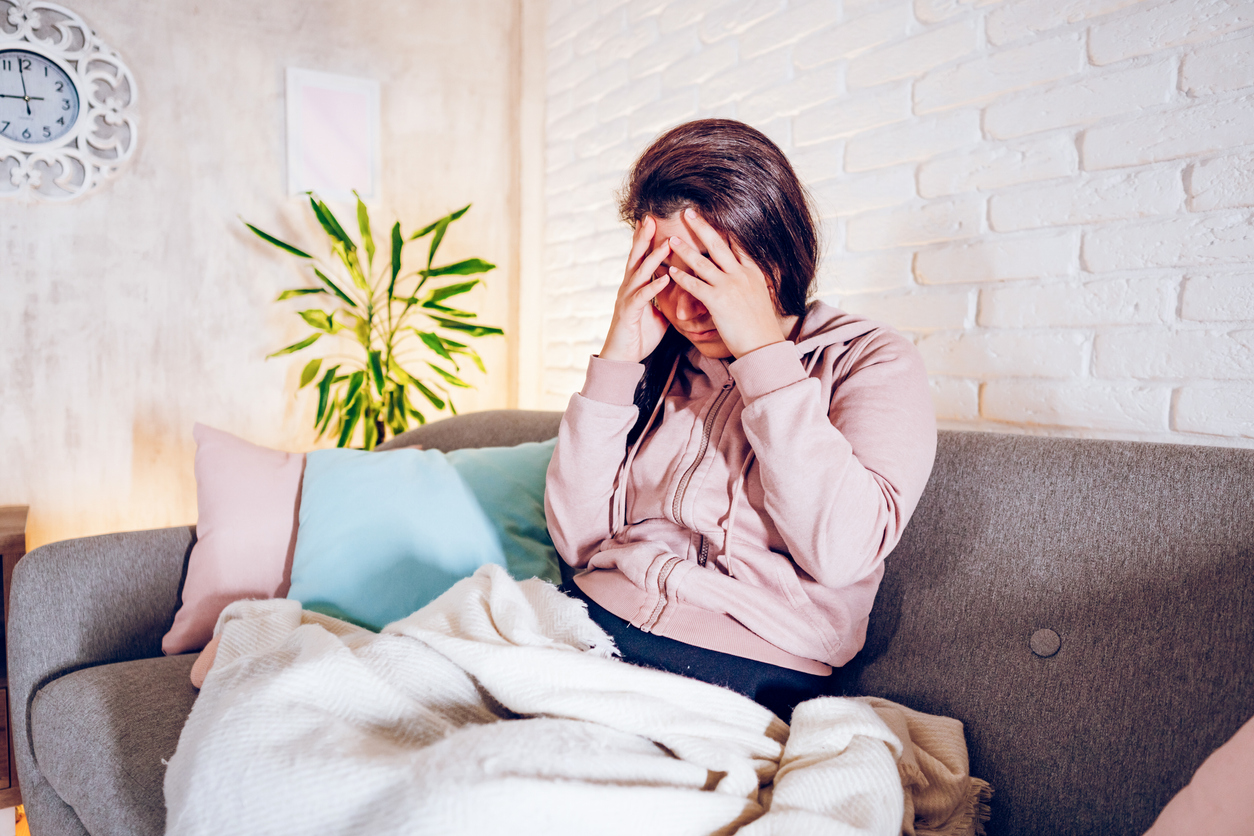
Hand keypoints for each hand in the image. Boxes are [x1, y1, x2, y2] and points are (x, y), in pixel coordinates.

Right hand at [599, 216, 673, 362]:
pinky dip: (654, 287)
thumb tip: (684, 291)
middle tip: (651, 218)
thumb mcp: (659, 313)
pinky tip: (666, 278)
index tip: (652, 221)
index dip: (645, 240)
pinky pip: (642, 297)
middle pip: (635, 258)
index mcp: (635, 286)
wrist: (623, 358)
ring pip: (639, 273)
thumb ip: (667, 299)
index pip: (640, 258)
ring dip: (653, 258)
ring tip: (666, 243)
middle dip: (643, 238)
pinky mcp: (629, 313)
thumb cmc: (640, 335)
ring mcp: (627, 299)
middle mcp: (628, 288)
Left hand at [665, 208, 788, 357]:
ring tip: (670, 239)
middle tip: (688, 212)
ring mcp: (729, 286)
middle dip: (701, 227)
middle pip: (718, 244)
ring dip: (684, 249)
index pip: (737, 244)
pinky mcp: (718, 301)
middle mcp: (741, 274)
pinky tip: (670, 271)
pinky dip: (682, 277)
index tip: (711, 215)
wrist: (764, 345)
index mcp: (753, 272)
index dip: (723, 229)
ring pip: (702, 262)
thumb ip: (751, 281)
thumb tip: (746, 274)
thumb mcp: (760, 296)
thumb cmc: (760, 326)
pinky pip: (695, 285)